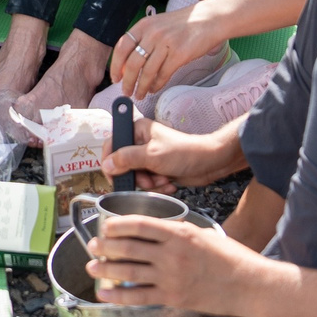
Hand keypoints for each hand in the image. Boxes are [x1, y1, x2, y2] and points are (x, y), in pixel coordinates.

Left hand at [90, 215, 265, 314]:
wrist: (250, 285)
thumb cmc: (232, 258)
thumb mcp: (204, 234)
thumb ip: (179, 232)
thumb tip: (157, 230)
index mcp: (179, 233)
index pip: (139, 224)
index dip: (117, 225)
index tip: (106, 226)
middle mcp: (172, 254)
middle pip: (128, 247)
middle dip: (105, 245)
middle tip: (93, 245)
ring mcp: (171, 277)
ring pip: (128, 271)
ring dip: (106, 268)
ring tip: (91, 266)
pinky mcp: (173, 297)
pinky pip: (138, 296)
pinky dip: (118, 296)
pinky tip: (104, 293)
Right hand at [104, 113, 250, 188]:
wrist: (211, 162)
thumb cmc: (185, 152)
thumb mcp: (152, 155)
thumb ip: (126, 159)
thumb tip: (106, 164)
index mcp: (138, 130)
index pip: (112, 144)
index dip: (110, 161)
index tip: (113, 175)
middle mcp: (141, 142)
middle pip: (123, 164)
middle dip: (136, 176)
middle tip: (147, 179)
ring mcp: (150, 157)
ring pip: (136, 176)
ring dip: (148, 183)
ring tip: (162, 180)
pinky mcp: (158, 169)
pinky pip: (148, 182)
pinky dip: (157, 185)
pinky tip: (169, 182)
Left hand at [111, 0, 230, 100]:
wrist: (208, 19)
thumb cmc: (182, 25)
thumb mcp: (158, 25)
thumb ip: (143, 41)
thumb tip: (126, 65)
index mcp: (143, 25)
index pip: (122, 47)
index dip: (115, 65)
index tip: (115, 78)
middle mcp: (152, 34)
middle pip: (132, 63)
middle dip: (127, 81)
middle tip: (126, 91)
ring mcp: (166, 44)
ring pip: (147, 72)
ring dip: (142, 87)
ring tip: (140, 94)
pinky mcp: (179, 54)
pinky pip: (163, 74)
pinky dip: (156, 85)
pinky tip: (154, 89)